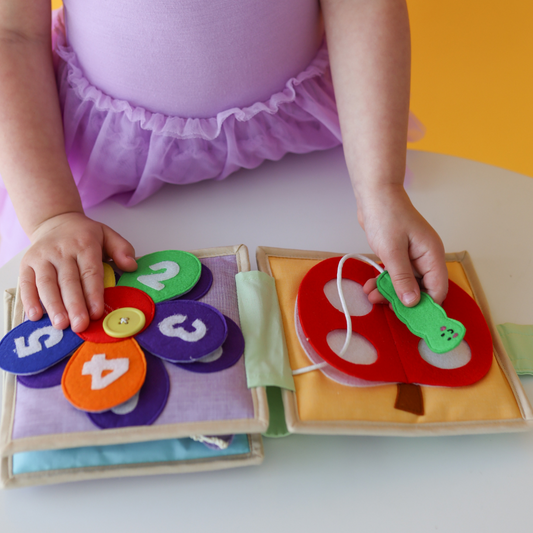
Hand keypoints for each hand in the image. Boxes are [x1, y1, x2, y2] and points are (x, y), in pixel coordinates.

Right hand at [20, 212, 136, 331]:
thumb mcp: (107, 234)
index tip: (97, 312)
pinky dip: (29, 300)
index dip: (93, 293)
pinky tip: (35, 316)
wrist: (54, 221)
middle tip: (80, 325)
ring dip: (53, 306)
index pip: (90, 272)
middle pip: (68, 281)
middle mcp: (61, 251)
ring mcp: (42, 257)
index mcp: (84, 245)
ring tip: (61, 324)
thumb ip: (122, 249)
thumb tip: (132, 265)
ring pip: (46, 284)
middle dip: (74, 305)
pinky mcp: (26, 264)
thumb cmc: (84, 235)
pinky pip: (26, 283)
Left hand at [357, 184, 447, 306]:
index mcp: (431, 255)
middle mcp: (425, 257)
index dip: (424, 305)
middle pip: (421, 288)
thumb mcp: (392, 251)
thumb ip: (402, 278)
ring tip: (371, 295)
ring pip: (405, 283)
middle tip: (382, 304)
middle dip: (401, 299)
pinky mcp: (400, 254)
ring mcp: (412, 256)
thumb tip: (412, 302)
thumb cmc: (386, 215)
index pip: (437, 289)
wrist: (374, 194)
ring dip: (389, 291)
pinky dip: (384, 280)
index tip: (407, 316)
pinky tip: (371, 286)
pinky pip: (395, 274)